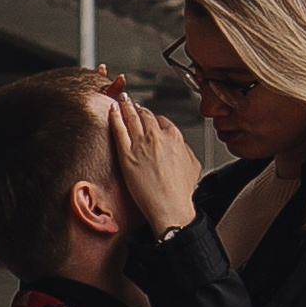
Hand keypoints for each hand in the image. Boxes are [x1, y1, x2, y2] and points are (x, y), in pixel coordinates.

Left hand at [104, 87, 203, 239]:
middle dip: (138, 108)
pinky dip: (115, 117)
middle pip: (145, 115)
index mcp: (174, 137)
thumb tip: (179, 145)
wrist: (169, 207)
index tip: (149, 117)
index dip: (154, 118)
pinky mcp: (126, 154)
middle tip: (131, 103)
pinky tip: (112, 110)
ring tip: (121, 99)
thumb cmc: (180, 191)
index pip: (162, 120)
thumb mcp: (193, 165)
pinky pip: (119, 129)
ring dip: (125, 106)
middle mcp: (157, 137)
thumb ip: (185, 149)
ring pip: (131, 118)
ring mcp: (140, 144)